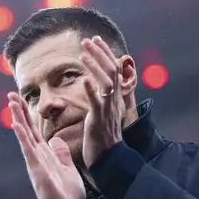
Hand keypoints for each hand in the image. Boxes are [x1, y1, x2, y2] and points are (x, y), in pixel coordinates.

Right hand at [8, 92, 84, 198]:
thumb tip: (55, 140)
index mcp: (45, 154)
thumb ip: (61, 154)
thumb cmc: (67, 195)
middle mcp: (37, 156)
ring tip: (11, 103)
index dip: (28, 115)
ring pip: (24, 136)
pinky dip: (22, 137)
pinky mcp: (36, 170)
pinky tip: (17, 124)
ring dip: (17, 118)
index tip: (21, 100)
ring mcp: (35, 162)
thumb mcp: (68, 168)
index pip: (34, 130)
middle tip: (11, 94)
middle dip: (19, 111)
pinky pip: (28, 150)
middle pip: (27, 129)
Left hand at [80, 36, 125, 167]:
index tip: (95, 40)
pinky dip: (91, 89)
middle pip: (112, 71)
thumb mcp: (105, 112)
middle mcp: (114, 100)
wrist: (108, 158)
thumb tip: (98, 82)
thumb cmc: (103, 137)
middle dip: (99, 53)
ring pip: (105, 82)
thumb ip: (104, 96)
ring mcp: (107, 109)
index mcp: (115, 97)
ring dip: (94, 65)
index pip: (113, 69)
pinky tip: (84, 78)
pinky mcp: (99, 120)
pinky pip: (97, 102)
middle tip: (87, 40)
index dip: (105, 53)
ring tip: (83, 53)